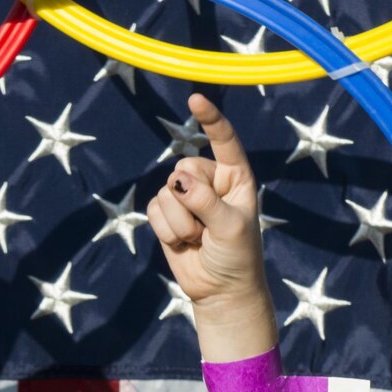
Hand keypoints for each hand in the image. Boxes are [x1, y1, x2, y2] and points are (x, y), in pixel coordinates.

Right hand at [148, 94, 267, 315]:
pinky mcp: (167, 214)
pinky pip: (153, 209)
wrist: (220, 292)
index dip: (210, 120)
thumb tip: (177, 183)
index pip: (223, 141)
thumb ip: (207, 202)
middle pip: (184, 169)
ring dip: (179, 222)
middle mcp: (210, 182)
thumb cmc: (237, 258)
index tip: (195, 100)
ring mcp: (186, 197)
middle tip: (207, 228)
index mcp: (236, 177)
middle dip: (191, 202)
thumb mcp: (231, 228)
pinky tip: (182, 243)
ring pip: (166, 192)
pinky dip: (166, 230)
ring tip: (197, 239)